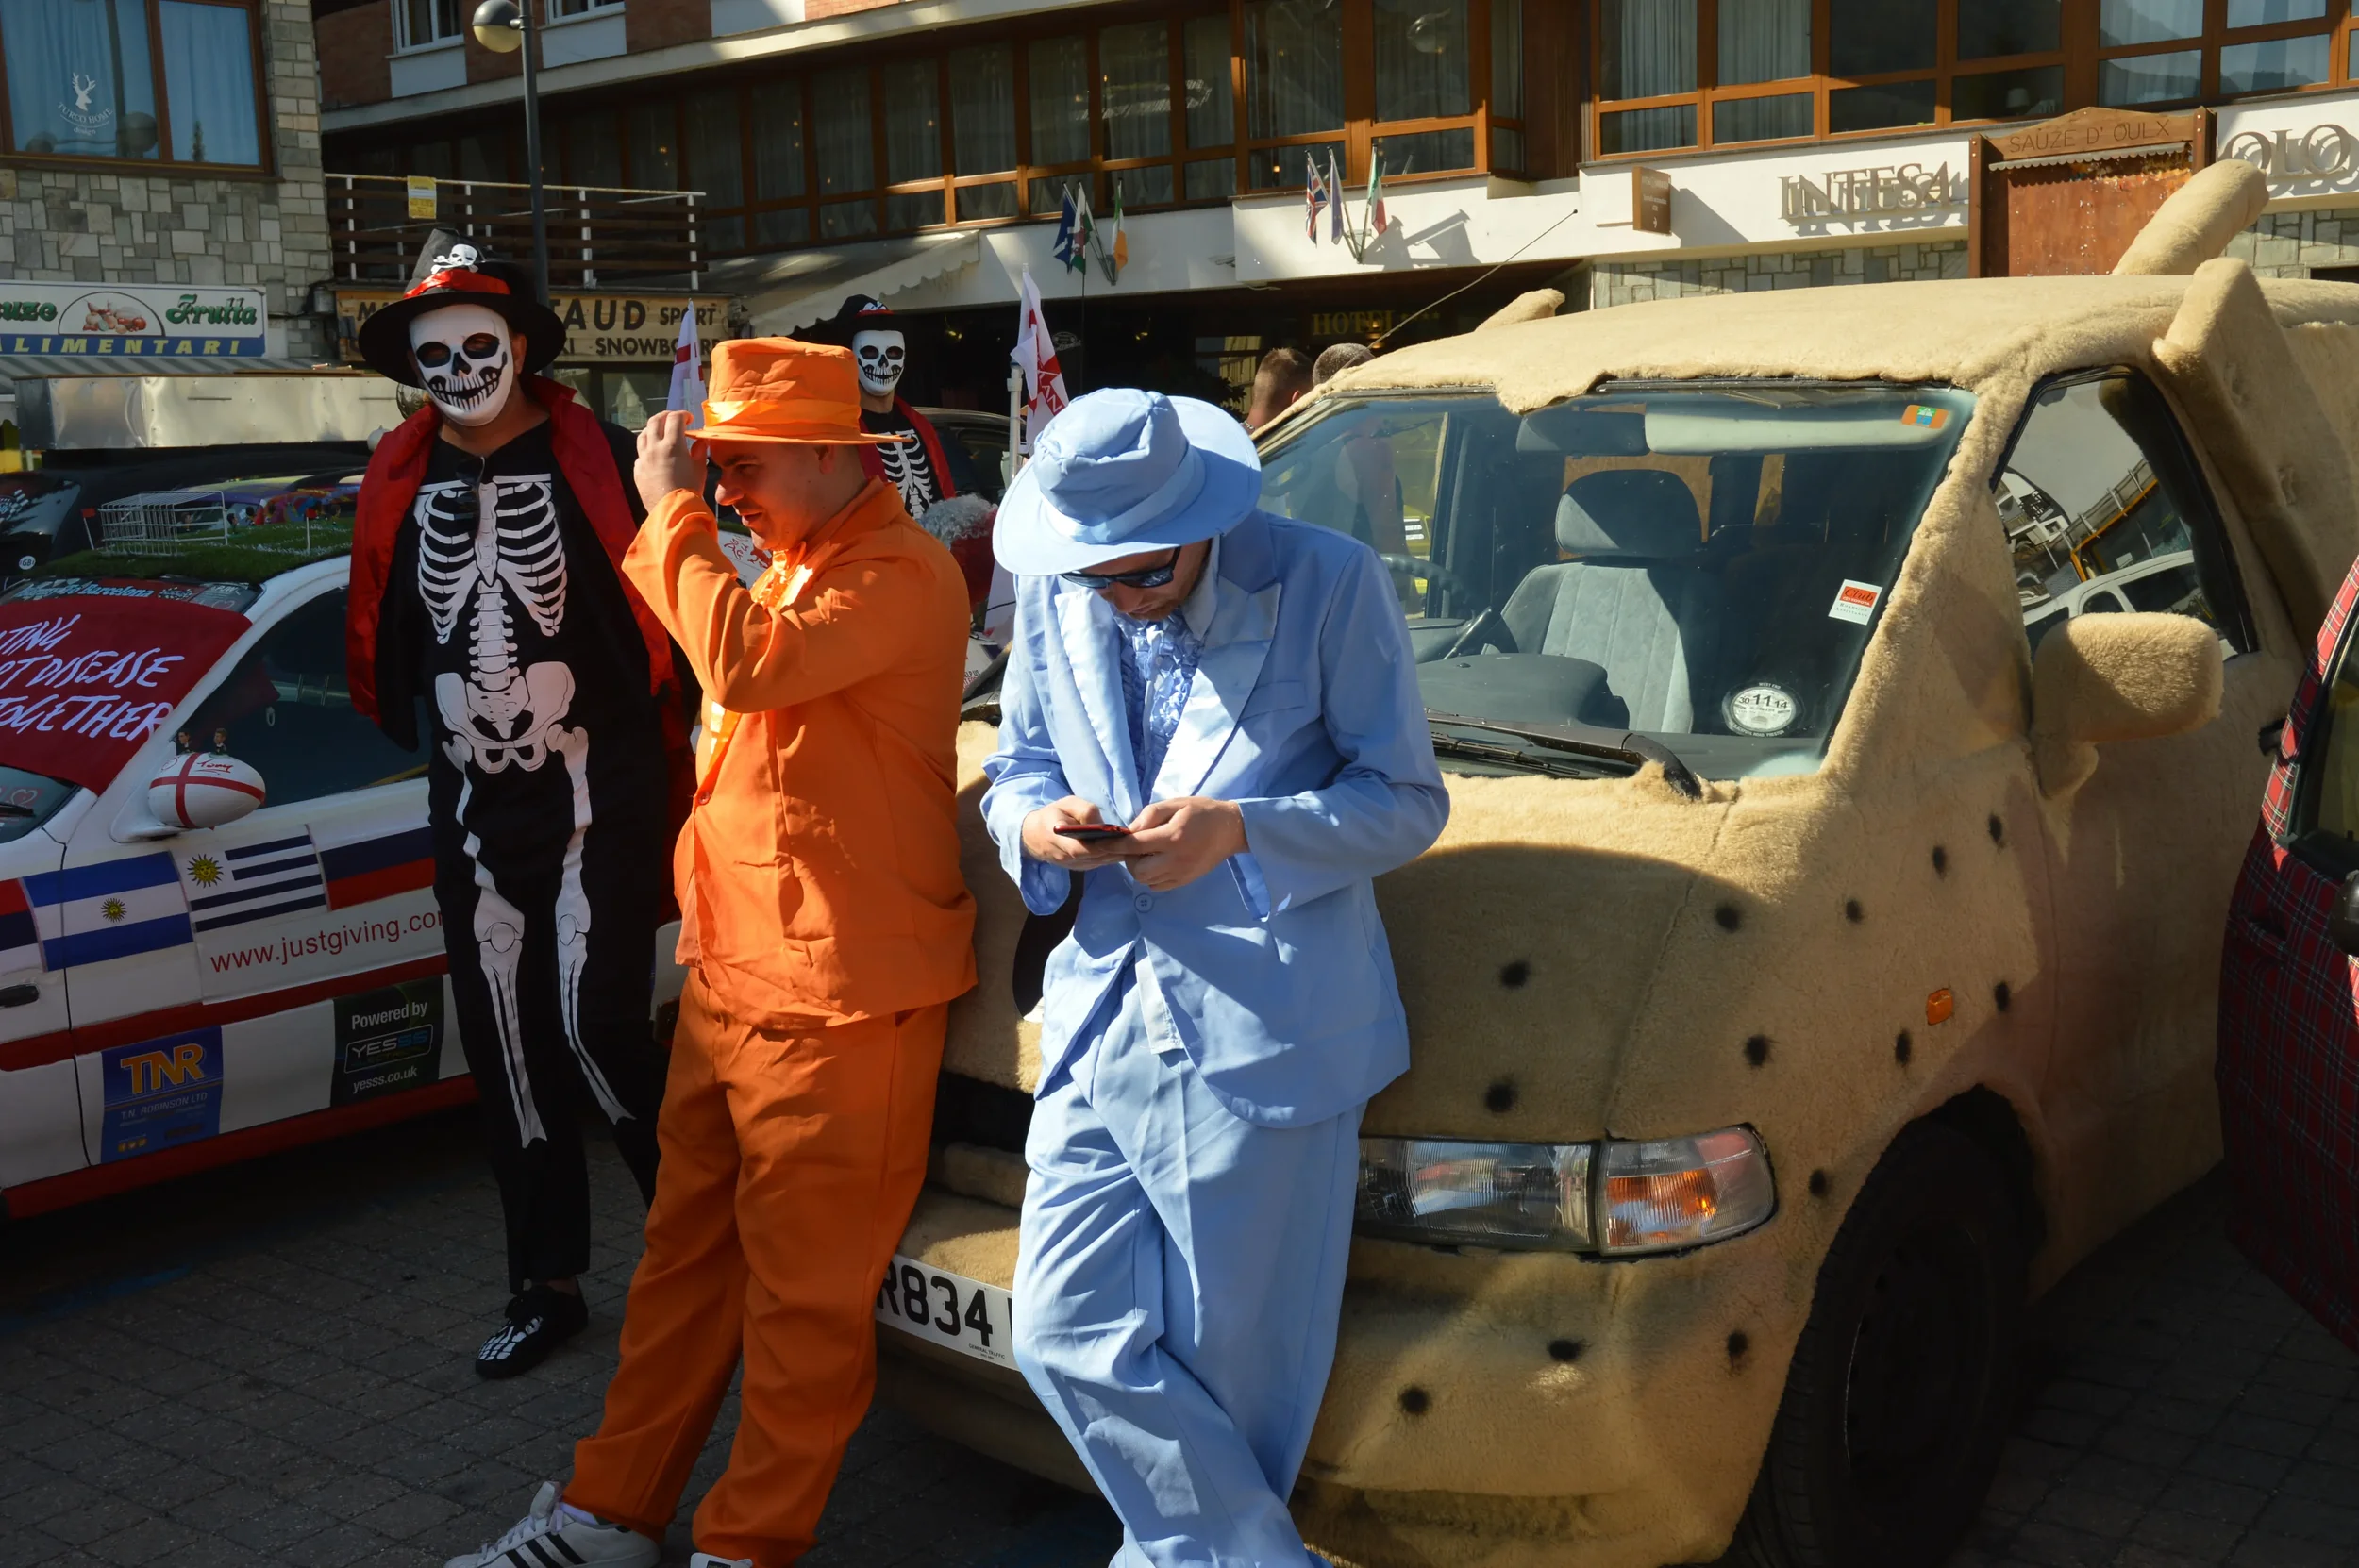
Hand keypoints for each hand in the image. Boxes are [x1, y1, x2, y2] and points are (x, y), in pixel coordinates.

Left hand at [634, 410, 705, 510]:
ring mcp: (643, 458)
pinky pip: (640, 453)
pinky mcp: (638, 470)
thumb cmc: (690, 489)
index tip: (689, 419)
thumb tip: (700, 441)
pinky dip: (648, 448)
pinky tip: (655, 454)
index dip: (683, 415)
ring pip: (643, 434)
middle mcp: (655, 447)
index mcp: (672, 444)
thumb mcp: (700, 468)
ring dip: (653, 429)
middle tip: (674, 419)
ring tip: (660, 432)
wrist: (673, 510)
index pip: (675, 418)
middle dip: (665, 416)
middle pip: (655, 421)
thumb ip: (700, 451)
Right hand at [1021, 797, 1143, 871]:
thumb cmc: (1053, 815)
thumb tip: (1102, 823)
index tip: (1119, 837)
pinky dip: (1112, 857)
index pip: (1079, 849)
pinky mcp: (1080, 868)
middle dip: (1114, 849)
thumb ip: (1084, 810)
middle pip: (1094, 857)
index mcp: (1057, 839)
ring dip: (1116, 854)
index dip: (1100, 845)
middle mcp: (1065, 857)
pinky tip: (1124, 848)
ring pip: (1099, 862)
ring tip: (1133, 844)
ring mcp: (1073, 866)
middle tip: (1134, 841)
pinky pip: (1099, 863)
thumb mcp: (1066, 803)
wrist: (1034, 836)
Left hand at [1122, 796, 1247, 891]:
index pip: (1135, 845)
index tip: (1099, 844)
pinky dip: (1151, 876)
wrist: (1230, 830)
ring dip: (1139, 868)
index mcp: (1173, 837)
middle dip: (1129, 858)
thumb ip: (1151, 814)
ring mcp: (1181, 873)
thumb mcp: (1176, 804)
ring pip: (1146, 880)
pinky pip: (1157, 886)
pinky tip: (1158, 863)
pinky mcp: (1185, 881)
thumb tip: (1129, 830)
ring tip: (1148, 854)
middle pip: (1137, 870)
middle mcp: (1176, 859)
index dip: (1114, 845)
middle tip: (1136, 846)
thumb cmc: (1202, 812)